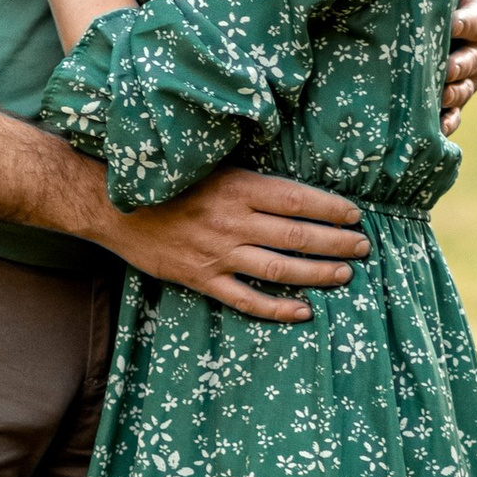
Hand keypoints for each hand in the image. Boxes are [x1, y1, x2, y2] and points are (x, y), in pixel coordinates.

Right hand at [96, 164, 368, 321]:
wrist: (113, 206)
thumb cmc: (167, 180)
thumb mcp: (210, 165)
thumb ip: (248, 179)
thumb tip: (292, 187)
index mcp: (237, 187)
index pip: (298, 199)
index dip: (331, 209)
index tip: (355, 215)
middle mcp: (232, 221)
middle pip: (297, 235)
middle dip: (336, 242)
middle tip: (363, 247)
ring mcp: (218, 254)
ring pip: (280, 269)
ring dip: (317, 274)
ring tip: (344, 274)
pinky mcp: (203, 279)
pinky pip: (247, 299)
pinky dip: (278, 308)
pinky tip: (303, 311)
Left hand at [445, 0, 476, 135]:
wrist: (446, 27)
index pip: (476, 22)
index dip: (465, 23)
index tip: (452, 22)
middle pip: (471, 63)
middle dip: (457, 67)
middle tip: (442, 70)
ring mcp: (467, 80)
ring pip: (463, 90)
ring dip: (450, 96)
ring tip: (436, 98)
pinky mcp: (454, 102)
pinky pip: (454, 116)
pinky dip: (445, 124)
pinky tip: (434, 130)